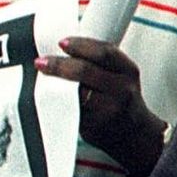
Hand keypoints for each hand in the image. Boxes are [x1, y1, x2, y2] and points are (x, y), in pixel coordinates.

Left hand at [35, 36, 166, 176]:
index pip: (104, 52)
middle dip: (59, 65)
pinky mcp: (95, 126)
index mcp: (128, 71)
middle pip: (86, 71)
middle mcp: (122, 89)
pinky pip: (72, 111)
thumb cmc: (121, 99)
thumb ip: (100, 62)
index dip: (80, 45)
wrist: (134, 133)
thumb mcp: (121, 75)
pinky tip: (51, 97)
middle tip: (42, 62)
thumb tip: (65, 48)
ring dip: (56, 84)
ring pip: (77, 92)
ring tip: (43, 76)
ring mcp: (109, 110)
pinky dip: (59, 102)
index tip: (62, 43)